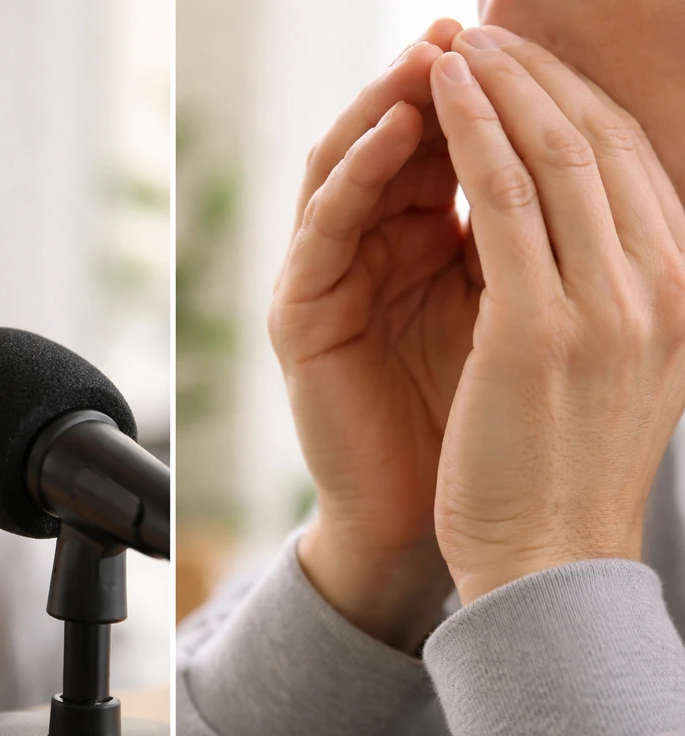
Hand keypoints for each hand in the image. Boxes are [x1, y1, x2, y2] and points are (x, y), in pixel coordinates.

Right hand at [269, 18, 473, 651]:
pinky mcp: (300, 313)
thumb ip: (536, 230)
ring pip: (348, 165)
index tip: (534, 43)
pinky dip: (354, 173)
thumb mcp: (531, 303)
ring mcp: (334, 279)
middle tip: (475, 27)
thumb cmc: (507, 423)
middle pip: (399, 143)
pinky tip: (397, 132)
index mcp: (436, 245)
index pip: (458, 147)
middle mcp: (378, 252)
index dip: (494, 97)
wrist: (461, 521)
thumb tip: (599, 146)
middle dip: (441, 85)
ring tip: (434, 58)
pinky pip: (323, 226)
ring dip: (389, 108)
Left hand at [429, 27, 684, 603]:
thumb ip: (617, 292)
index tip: (523, 66)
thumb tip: (592, 228)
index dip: (573, 102)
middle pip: (602, 143)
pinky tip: (443, 95)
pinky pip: (505, 201)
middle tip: (486, 32)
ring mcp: (612, 305)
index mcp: (683, 292)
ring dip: (504, 87)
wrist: (547, 561)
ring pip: (558, 156)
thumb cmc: (562, 466)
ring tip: (458, 44)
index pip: (631, 165)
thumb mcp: (615, 366)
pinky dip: (474, 136)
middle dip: (539, 76)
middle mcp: (665, 286)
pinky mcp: (542, 328)